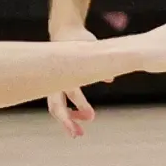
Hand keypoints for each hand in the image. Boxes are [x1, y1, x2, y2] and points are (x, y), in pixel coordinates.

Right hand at [46, 24, 98, 139]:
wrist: (64, 31)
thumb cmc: (78, 38)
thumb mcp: (90, 46)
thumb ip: (99, 59)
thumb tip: (110, 78)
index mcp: (63, 71)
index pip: (69, 94)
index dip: (78, 107)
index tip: (90, 117)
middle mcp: (56, 79)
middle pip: (57, 105)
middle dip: (66, 121)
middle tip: (77, 134)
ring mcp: (56, 82)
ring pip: (57, 106)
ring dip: (68, 119)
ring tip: (79, 132)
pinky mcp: (59, 83)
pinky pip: (62, 101)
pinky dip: (71, 110)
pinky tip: (81, 117)